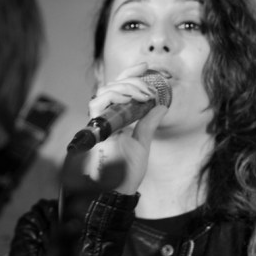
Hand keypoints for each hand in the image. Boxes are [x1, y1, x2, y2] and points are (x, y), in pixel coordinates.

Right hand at [85, 62, 167, 193]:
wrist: (119, 189)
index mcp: (116, 118)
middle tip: (150, 89)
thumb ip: (149, 124)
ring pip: (105, 91)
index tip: (146, 66)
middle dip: (133, 81)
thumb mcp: (143, 142)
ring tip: (143, 95)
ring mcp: (98, 122)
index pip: (119, 89)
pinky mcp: (94, 128)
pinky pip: (97, 104)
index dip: (130, 74)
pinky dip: (113, 97)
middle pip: (112, 86)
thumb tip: (162, 106)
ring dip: (126, 88)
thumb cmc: (127, 171)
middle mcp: (105, 117)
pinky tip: (128, 99)